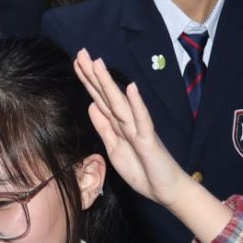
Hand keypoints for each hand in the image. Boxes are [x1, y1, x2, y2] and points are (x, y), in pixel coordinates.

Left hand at [72, 48, 233, 242]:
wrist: (166, 189)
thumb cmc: (143, 170)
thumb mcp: (115, 149)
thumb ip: (104, 127)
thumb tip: (92, 106)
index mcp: (118, 126)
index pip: (100, 99)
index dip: (88, 82)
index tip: (76, 63)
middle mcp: (128, 123)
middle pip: (107, 96)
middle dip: (94, 75)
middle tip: (81, 52)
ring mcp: (139, 130)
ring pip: (120, 103)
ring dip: (109, 84)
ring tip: (97, 64)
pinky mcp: (149, 141)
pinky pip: (142, 121)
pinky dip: (136, 105)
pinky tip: (131, 88)